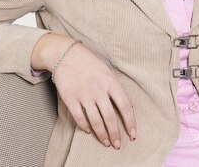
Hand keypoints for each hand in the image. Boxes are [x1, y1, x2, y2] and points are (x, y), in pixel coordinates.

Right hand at [32, 34, 135, 148]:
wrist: (66, 54)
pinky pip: (79, 117)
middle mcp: (99, 90)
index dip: (130, 122)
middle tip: (118, 145)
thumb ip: (115, 88)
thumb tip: (124, 107)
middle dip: (115, 134)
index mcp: (111, 82)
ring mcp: (84, 94)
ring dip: (102, 134)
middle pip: (110, 117)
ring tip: (106, 143)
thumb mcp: (107, 71)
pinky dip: (85, 126)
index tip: (133, 134)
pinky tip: (88, 131)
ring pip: (95, 121)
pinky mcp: (70, 98)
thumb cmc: (89, 63)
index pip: (125, 106)